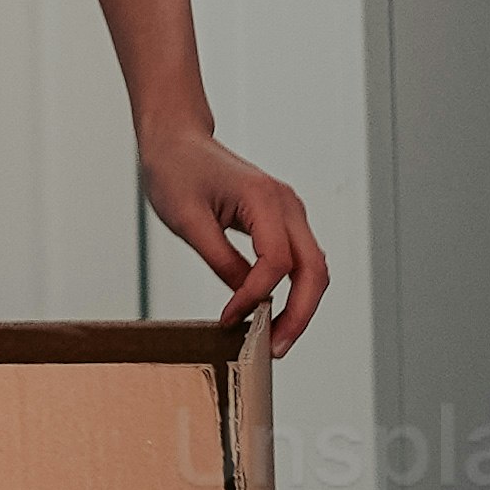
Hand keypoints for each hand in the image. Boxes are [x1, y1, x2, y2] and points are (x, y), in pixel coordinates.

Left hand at [146, 133, 330, 356]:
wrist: (176, 141)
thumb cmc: (175, 171)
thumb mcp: (187, 220)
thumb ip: (220, 259)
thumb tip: (246, 298)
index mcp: (263, 197)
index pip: (277, 261)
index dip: (256, 296)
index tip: (229, 318)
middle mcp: (287, 204)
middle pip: (314, 270)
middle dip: (299, 314)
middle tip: (275, 348)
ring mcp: (289, 211)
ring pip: (313, 269)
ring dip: (299, 307)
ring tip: (274, 339)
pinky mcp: (282, 221)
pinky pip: (298, 262)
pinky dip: (291, 290)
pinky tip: (270, 313)